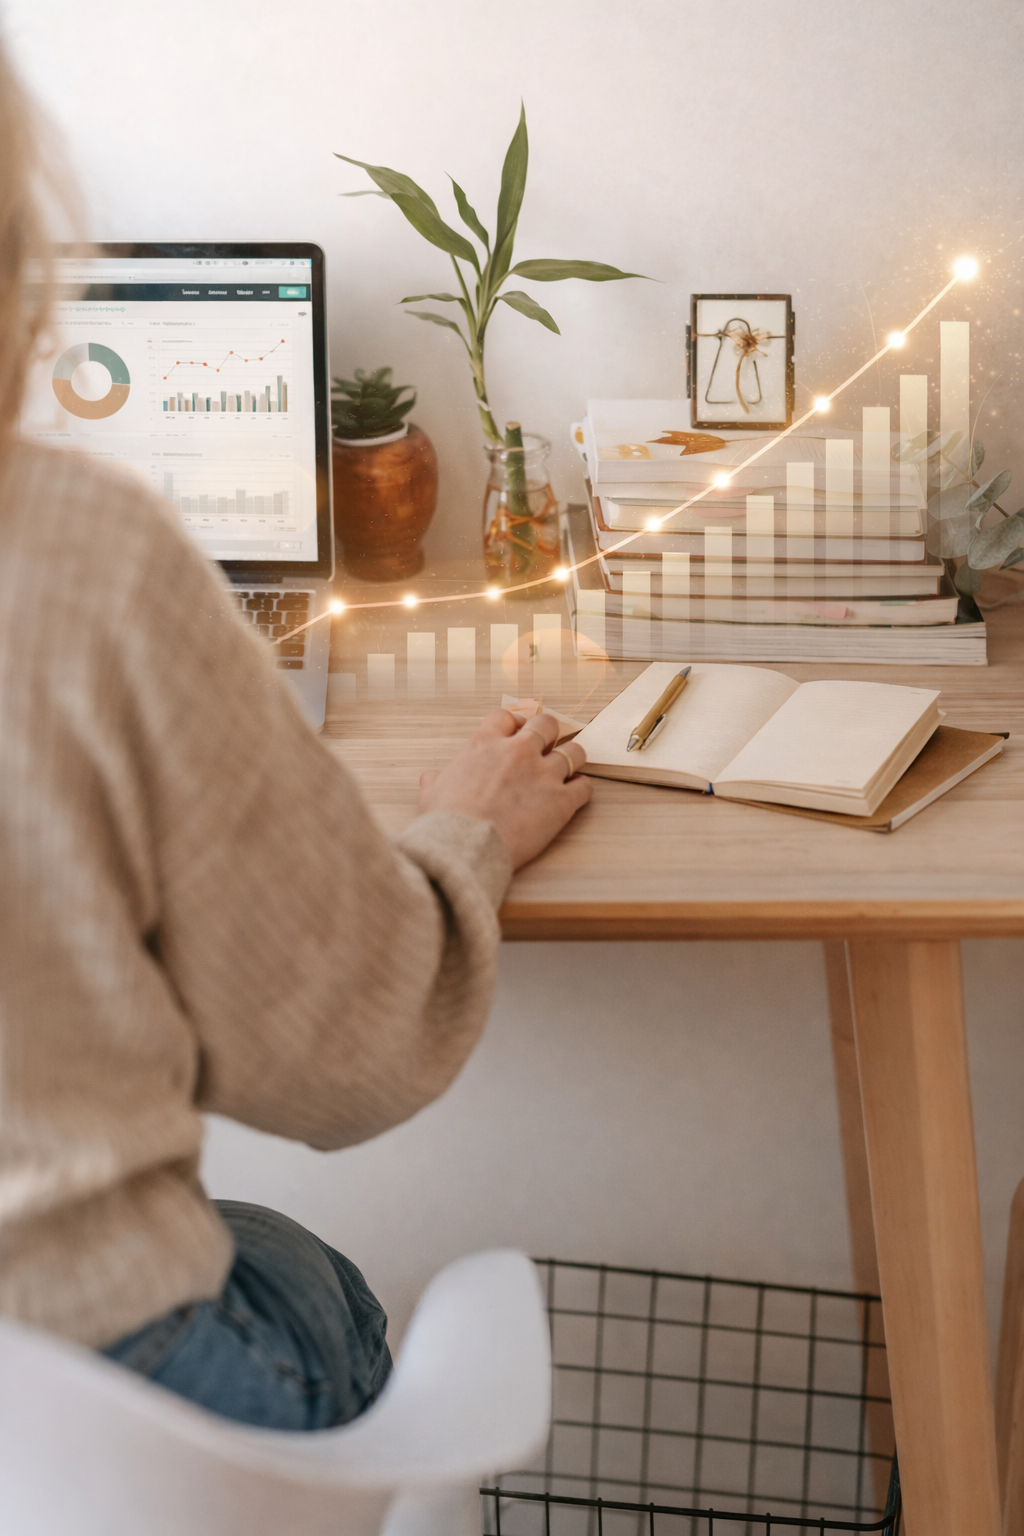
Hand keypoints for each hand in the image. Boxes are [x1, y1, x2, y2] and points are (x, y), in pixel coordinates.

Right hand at [417, 709, 591, 869]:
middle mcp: (518, 752)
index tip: (517, 732)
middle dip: (548, 733)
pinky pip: (585, 786)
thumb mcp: (431, 793)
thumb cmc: (446, 821)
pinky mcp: (561, 801)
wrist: (465, 847)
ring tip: (568, 768)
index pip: (506, 716)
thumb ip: (436, 780)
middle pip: (547, 724)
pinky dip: (582, 789)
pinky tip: (574, 795)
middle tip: (546, 746)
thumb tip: (431, 778)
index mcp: (484, 744)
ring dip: (572, 757)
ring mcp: (543, 774)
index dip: (514, 723)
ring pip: (574, 751)